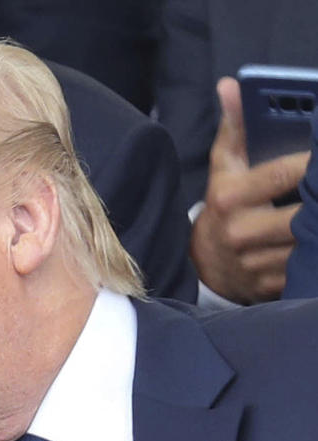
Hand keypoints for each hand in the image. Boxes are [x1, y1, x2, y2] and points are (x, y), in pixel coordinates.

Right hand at [190, 77, 310, 303]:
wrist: (204, 266)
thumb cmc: (223, 206)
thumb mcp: (223, 166)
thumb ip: (234, 126)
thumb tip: (231, 86)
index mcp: (228, 197)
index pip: (283, 174)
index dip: (314, 164)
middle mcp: (239, 231)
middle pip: (303, 214)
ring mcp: (255, 262)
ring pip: (309, 243)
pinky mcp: (269, 284)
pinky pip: (308, 267)